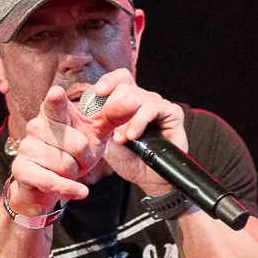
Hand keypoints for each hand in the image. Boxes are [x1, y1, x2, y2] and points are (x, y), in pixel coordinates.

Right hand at [8, 86, 107, 213]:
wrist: (48, 183)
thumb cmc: (73, 152)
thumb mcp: (95, 132)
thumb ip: (112, 116)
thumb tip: (133, 100)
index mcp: (54, 112)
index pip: (56, 104)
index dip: (56, 100)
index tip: (57, 93)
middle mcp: (37, 126)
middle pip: (76, 144)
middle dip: (85, 158)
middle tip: (78, 158)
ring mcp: (27, 147)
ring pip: (66, 165)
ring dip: (75, 172)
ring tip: (68, 170)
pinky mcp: (22, 169)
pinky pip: (53, 181)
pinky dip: (70, 188)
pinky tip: (78, 190)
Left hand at [80, 69, 188, 197]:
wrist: (146, 178)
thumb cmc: (127, 158)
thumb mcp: (105, 140)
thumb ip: (98, 123)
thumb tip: (85, 107)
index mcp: (128, 101)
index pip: (120, 79)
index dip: (108, 81)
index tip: (97, 92)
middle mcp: (144, 99)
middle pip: (126, 86)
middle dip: (113, 106)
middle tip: (108, 129)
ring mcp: (158, 105)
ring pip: (139, 97)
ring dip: (126, 119)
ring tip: (121, 139)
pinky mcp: (172, 114)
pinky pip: (153, 108)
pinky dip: (140, 120)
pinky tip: (133, 135)